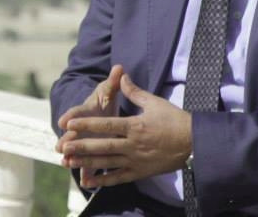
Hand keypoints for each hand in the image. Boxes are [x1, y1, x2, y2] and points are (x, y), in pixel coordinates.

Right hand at [56, 64, 123, 186]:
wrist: (99, 113)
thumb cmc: (103, 101)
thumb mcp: (108, 90)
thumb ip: (114, 82)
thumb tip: (119, 68)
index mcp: (86, 110)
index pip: (77, 112)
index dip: (70, 115)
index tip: (63, 120)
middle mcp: (82, 127)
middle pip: (73, 134)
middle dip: (67, 140)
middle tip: (61, 146)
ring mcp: (85, 141)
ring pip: (78, 151)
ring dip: (73, 158)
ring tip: (67, 164)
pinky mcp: (91, 153)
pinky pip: (89, 165)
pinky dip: (88, 173)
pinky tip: (87, 183)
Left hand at [59, 73, 191, 187]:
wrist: (194, 142)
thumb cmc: (174, 119)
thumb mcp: (154, 102)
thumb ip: (134, 92)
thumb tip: (121, 76)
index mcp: (135, 125)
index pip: (106, 124)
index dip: (87, 123)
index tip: (70, 123)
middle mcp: (133, 145)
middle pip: (103, 146)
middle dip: (81, 146)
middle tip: (64, 146)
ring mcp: (136, 160)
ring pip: (107, 163)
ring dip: (88, 163)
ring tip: (70, 162)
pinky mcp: (140, 172)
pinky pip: (119, 178)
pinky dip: (104, 181)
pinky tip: (89, 182)